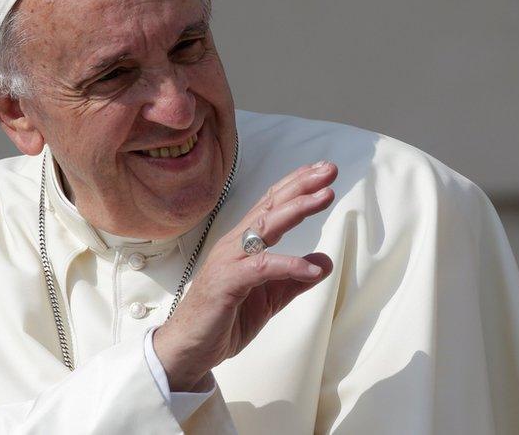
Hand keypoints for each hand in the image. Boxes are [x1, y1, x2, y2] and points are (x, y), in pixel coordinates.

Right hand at [153, 161, 337, 390]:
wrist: (190, 349)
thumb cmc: (224, 319)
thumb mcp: (270, 297)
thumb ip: (295, 278)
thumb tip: (325, 261)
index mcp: (243, 244)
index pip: (271, 205)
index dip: (296, 186)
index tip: (322, 171)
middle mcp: (234, 245)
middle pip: (270, 207)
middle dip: (301, 186)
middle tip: (329, 169)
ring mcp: (228, 262)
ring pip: (264, 227)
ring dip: (296, 210)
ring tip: (325, 198)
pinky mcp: (226, 284)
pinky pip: (261, 268)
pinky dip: (289, 266)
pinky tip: (313, 269)